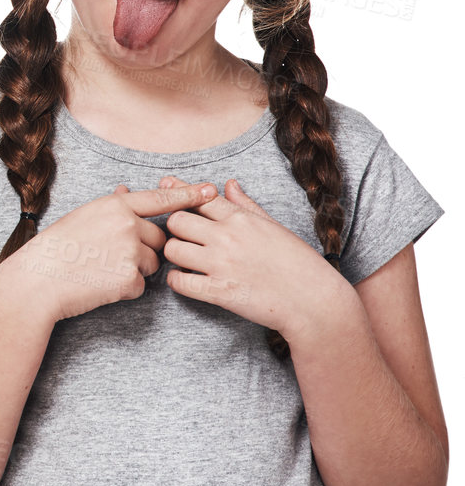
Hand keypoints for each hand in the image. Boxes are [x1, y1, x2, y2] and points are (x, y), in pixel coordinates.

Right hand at [0, 183, 215, 323]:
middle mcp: (127, 225)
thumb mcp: (82, 216)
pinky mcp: (130, 279)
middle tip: (112, 255)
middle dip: (144, 248)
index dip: (188, 195)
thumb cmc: (57, 246)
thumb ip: (111, 205)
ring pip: (153, 263)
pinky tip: (101, 284)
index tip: (210, 191)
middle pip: (158, 238)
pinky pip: (141, 285)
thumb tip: (127, 190)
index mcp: (115, 206)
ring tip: (103, 269)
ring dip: (137, 268)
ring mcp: (130, 252)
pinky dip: (125, 288)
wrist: (39, 279)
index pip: (160, 199)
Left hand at [163, 178, 347, 340]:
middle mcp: (227, 237)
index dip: (180, 195)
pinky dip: (176, 281)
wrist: (315, 302)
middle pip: (175, 220)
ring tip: (184, 260)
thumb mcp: (274, 226)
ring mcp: (221, 265)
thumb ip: (246, 205)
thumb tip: (228, 183)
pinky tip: (185, 280)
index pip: (198, 197)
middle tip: (182, 237)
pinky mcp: (219, 292)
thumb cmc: (299, 263)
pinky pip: (178, 282)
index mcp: (241, 219)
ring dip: (174, 255)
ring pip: (172, 249)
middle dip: (175, 228)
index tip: (169, 195)